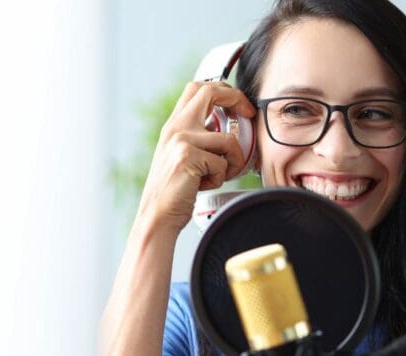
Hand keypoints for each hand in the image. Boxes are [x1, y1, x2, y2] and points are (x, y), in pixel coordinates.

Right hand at [136, 81, 255, 232]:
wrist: (157, 215)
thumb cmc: (174, 191)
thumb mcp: (183, 156)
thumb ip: (199, 139)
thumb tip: (229, 131)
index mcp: (174, 125)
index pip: (198, 89)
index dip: (224, 90)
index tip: (240, 106)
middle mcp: (176, 127)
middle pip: (210, 92)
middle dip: (236, 99)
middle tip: (248, 114)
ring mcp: (181, 140)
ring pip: (228, 140)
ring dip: (232, 162)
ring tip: (216, 176)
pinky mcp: (188, 156)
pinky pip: (223, 163)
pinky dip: (219, 178)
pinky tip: (203, 185)